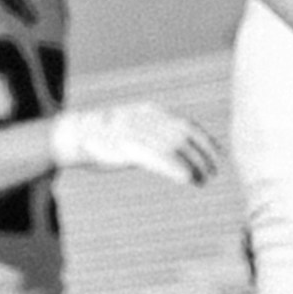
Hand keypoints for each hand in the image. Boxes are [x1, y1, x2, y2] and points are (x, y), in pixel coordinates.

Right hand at [53, 98, 221, 189]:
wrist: (74, 134)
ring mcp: (137, 132)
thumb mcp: (132, 125)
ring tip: (202, 181)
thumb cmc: (104, 135)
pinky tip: (187, 179)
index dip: (205, 140)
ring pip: (175, 147)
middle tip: (213, 173)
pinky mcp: (127, 147)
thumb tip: (176, 148)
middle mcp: (146, 119)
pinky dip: (175, 168)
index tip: (218, 154)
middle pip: (185, 136)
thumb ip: (153, 132)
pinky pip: (158, 158)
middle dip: (203, 155)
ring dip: (194, 165)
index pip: (186, 124)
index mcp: (150, 112)